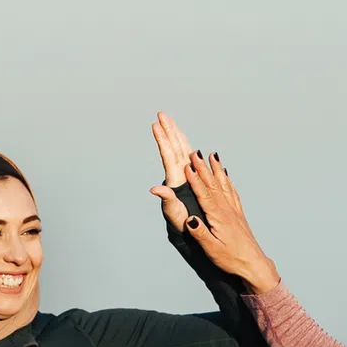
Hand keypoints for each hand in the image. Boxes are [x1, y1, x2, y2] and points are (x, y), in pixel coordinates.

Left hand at [148, 112, 195, 232]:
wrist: (192, 231)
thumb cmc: (181, 224)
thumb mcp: (173, 212)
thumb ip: (166, 199)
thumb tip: (153, 189)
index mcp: (175, 179)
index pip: (167, 155)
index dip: (162, 139)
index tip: (155, 124)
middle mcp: (179, 175)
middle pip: (173, 147)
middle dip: (168, 130)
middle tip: (161, 114)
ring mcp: (185, 176)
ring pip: (181, 150)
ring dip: (176, 135)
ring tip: (170, 122)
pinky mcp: (192, 179)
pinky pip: (190, 159)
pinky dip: (188, 148)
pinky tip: (187, 143)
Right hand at [179, 150, 280, 294]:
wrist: (254, 265)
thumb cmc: (232, 259)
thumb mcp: (212, 249)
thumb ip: (200, 233)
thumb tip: (189, 219)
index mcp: (219, 218)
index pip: (204, 195)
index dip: (195, 180)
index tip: (188, 165)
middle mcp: (227, 210)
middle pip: (213, 185)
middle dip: (203, 168)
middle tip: (195, 152)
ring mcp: (234, 211)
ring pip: (223, 185)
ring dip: (216, 169)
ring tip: (212, 155)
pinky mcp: (238, 214)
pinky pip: (232, 192)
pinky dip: (227, 180)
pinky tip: (225, 174)